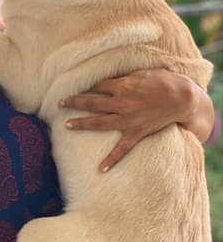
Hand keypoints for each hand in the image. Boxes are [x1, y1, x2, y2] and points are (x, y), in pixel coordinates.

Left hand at [60, 69, 209, 171]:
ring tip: (66, 125)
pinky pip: (122, 149)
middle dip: (74, 103)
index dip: (85, 86)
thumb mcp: (143, 73)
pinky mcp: (136, 132)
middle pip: (92, 102)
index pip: (98, 86)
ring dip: (81, 124)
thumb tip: (111, 77)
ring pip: (99, 122)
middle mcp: (122, 103)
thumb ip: (125, 77)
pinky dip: (112, 159)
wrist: (183, 99)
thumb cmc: (165, 81)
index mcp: (123, 86)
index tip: (73, 86)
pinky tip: (100, 169)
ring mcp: (128, 119)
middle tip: (59, 103)